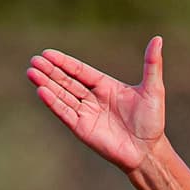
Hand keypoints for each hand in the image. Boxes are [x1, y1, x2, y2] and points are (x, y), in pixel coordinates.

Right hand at [27, 37, 166, 172]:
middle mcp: (93, 98)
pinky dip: (53, 102)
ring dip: (47, 84)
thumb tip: (158, 39)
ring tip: (31, 72)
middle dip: (51, 71)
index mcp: (106, 86)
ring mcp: (86, 113)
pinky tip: (41, 91)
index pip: (81, 71)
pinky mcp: (82, 128)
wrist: (148, 150)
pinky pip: (64, 112)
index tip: (48, 54)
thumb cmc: (152, 120)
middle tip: (35, 60)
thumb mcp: (153, 89)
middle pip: (67, 81)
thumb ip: (152, 64)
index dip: (64, 63)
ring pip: (62, 95)